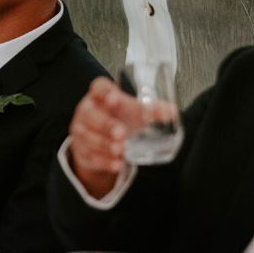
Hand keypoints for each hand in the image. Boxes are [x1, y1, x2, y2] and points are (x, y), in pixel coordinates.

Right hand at [67, 77, 144, 197]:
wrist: (98, 137)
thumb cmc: (118, 117)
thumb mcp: (132, 112)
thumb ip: (152, 110)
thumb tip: (173, 111)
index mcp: (99, 96)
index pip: (98, 87)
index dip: (104, 92)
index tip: (115, 99)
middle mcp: (86, 111)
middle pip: (90, 115)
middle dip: (106, 125)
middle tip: (121, 133)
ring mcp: (81, 130)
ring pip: (89, 137)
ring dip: (105, 145)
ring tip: (121, 150)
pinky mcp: (81, 150)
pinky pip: (90, 156)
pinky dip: (104, 161)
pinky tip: (116, 164)